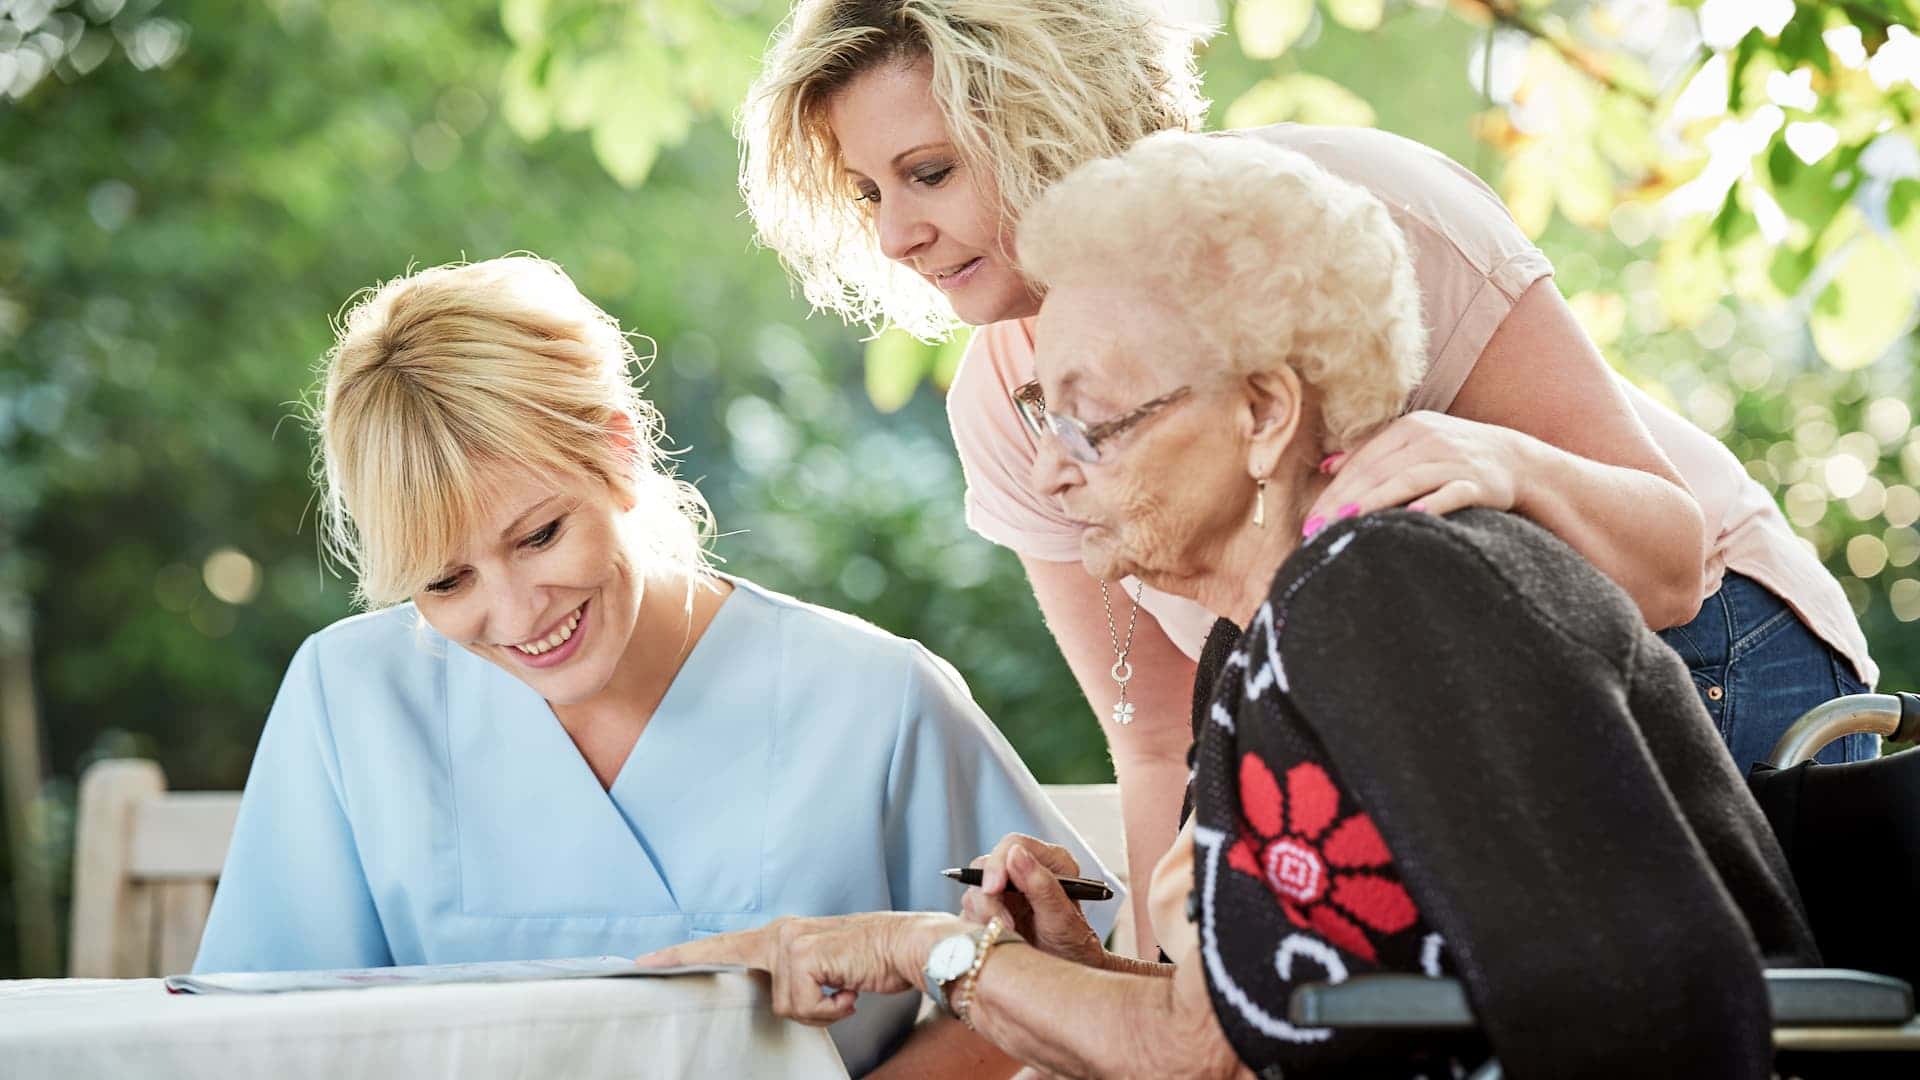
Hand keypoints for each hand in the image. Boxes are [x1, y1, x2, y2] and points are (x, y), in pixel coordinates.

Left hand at [636, 911, 964, 1025]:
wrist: (909, 945)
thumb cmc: (873, 961)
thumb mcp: (826, 967)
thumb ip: (794, 976)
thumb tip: (779, 999)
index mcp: (782, 935)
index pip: (723, 945)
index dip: (682, 956)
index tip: (644, 963)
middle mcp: (780, 933)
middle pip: (724, 957)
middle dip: (687, 963)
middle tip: (644, 965)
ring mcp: (789, 943)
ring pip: (782, 1004)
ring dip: (817, 1009)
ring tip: (842, 991)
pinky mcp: (802, 958)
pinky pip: (802, 1007)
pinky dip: (830, 1010)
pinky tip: (848, 992)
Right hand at [961, 833, 1105, 967]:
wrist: (1067, 972)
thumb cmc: (1074, 947)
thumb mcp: (1062, 920)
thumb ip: (1042, 886)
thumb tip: (1015, 853)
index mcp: (1051, 861)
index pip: (1013, 845)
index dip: (997, 864)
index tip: (993, 890)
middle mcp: (1026, 870)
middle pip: (986, 866)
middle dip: (989, 898)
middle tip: (1004, 927)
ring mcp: (1006, 890)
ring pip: (974, 890)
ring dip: (985, 916)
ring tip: (1010, 936)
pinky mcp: (991, 909)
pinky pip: (969, 911)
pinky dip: (978, 926)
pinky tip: (999, 939)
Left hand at [1305, 411, 1528, 532]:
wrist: (1517, 460)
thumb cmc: (1455, 455)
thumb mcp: (1415, 442)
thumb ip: (1371, 451)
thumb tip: (1325, 467)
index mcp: (1409, 428)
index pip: (1362, 461)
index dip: (1333, 490)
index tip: (1309, 518)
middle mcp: (1429, 440)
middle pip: (1376, 472)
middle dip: (1342, 502)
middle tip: (1315, 530)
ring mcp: (1454, 460)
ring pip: (1405, 481)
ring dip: (1372, 503)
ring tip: (1344, 524)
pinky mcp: (1479, 483)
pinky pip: (1451, 495)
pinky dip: (1431, 505)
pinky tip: (1411, 518)